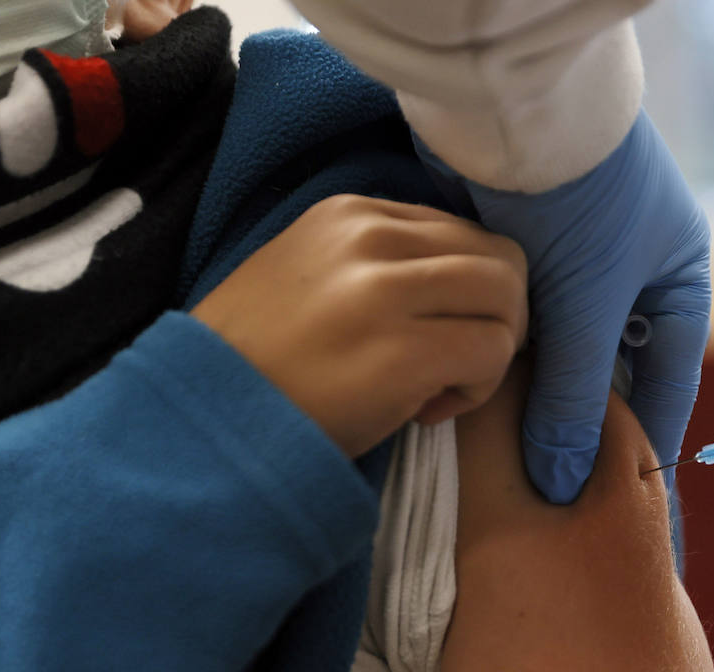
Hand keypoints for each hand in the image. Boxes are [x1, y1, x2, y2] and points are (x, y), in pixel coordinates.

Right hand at [191, 194, 526, 456]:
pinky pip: (492, 351)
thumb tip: (464, 282)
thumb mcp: (312, 276)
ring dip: (493, 351)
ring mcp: (387, 290)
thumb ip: (382, 263)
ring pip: (507, 298)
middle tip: (458, 365)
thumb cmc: (260, 361)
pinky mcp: (403, 350)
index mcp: (352, 212)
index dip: (468, 289)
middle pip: (501, 258)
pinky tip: (427, 410)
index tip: (431, 333)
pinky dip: (478, 388)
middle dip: (499, 318)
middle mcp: (373, 236)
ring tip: (441, 387)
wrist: (205, 417)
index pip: (461, 232)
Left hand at [417, 110, 710, 503]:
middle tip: (558, 484)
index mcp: (676, 279)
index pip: (667, 381)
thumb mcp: (586, 303)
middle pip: (611, 369)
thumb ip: (571, 397)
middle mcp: (631, 272)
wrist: (512, 105)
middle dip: (583, 421)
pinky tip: (484, 393)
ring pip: (561, 347)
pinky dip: (506, 353)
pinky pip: (522, 320)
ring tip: (514, 453)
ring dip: (538, 389)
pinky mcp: (525, 247)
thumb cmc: (579, 197)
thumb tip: (559, 484)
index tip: (626, 497)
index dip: (647, 439)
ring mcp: (577, 259)